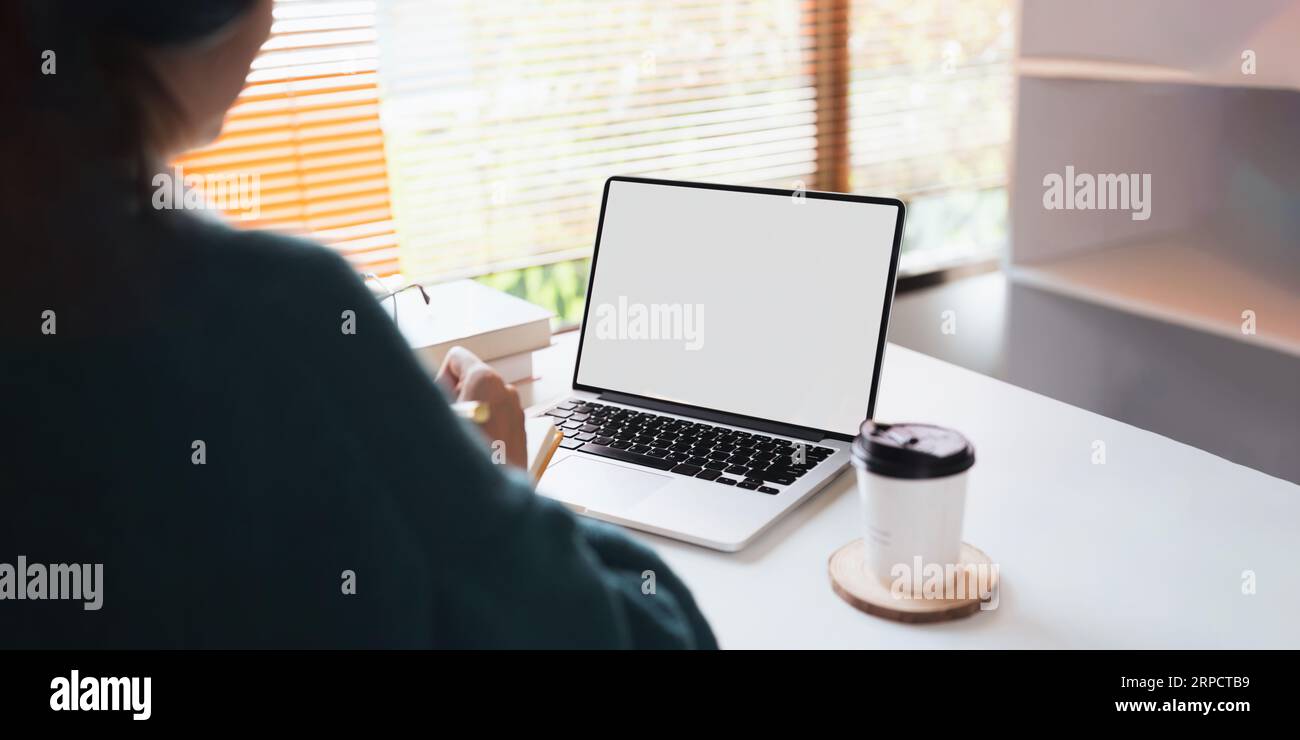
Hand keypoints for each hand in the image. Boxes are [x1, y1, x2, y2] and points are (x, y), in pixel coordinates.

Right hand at [436, 346, 526, 468]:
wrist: (490, 500)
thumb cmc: (462, 462)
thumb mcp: (435, 417)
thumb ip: (430, 394)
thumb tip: (429, 390)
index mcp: (486, 380)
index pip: (456, 358)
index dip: (441, 380)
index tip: (442, 403)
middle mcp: (506, 390)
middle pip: (470, 381)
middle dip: (455, 399)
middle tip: (451, 425)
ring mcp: (516, 411)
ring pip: (483, 401)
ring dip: (469, 416)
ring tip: (464, 442)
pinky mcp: (521, 431)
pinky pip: (495, 419)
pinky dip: (483, 429)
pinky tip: (477, 451)